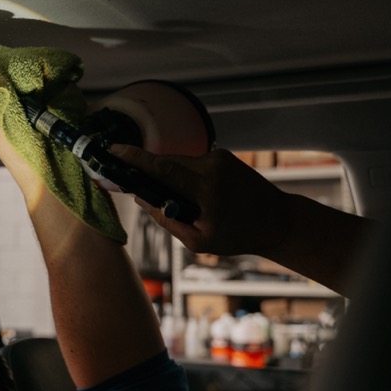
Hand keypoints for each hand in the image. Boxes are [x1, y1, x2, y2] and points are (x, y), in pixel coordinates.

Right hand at [109, 145, 291, 257]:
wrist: (277, 219)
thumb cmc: (238, 236)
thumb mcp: (199, 241)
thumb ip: (167, 220)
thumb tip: (141, 198)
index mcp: (206, 191)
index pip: (163, 169)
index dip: (135, 158)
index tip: (113, 150)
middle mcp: (212, 168)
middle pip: (166, 163)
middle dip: (147, 170)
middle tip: (132, 181)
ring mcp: (218, 158)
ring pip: (178, 163)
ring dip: (169, 177)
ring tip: (181, 201)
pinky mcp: (223, 155)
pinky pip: (192, 163)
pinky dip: (185, 176)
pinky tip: (197, 194)